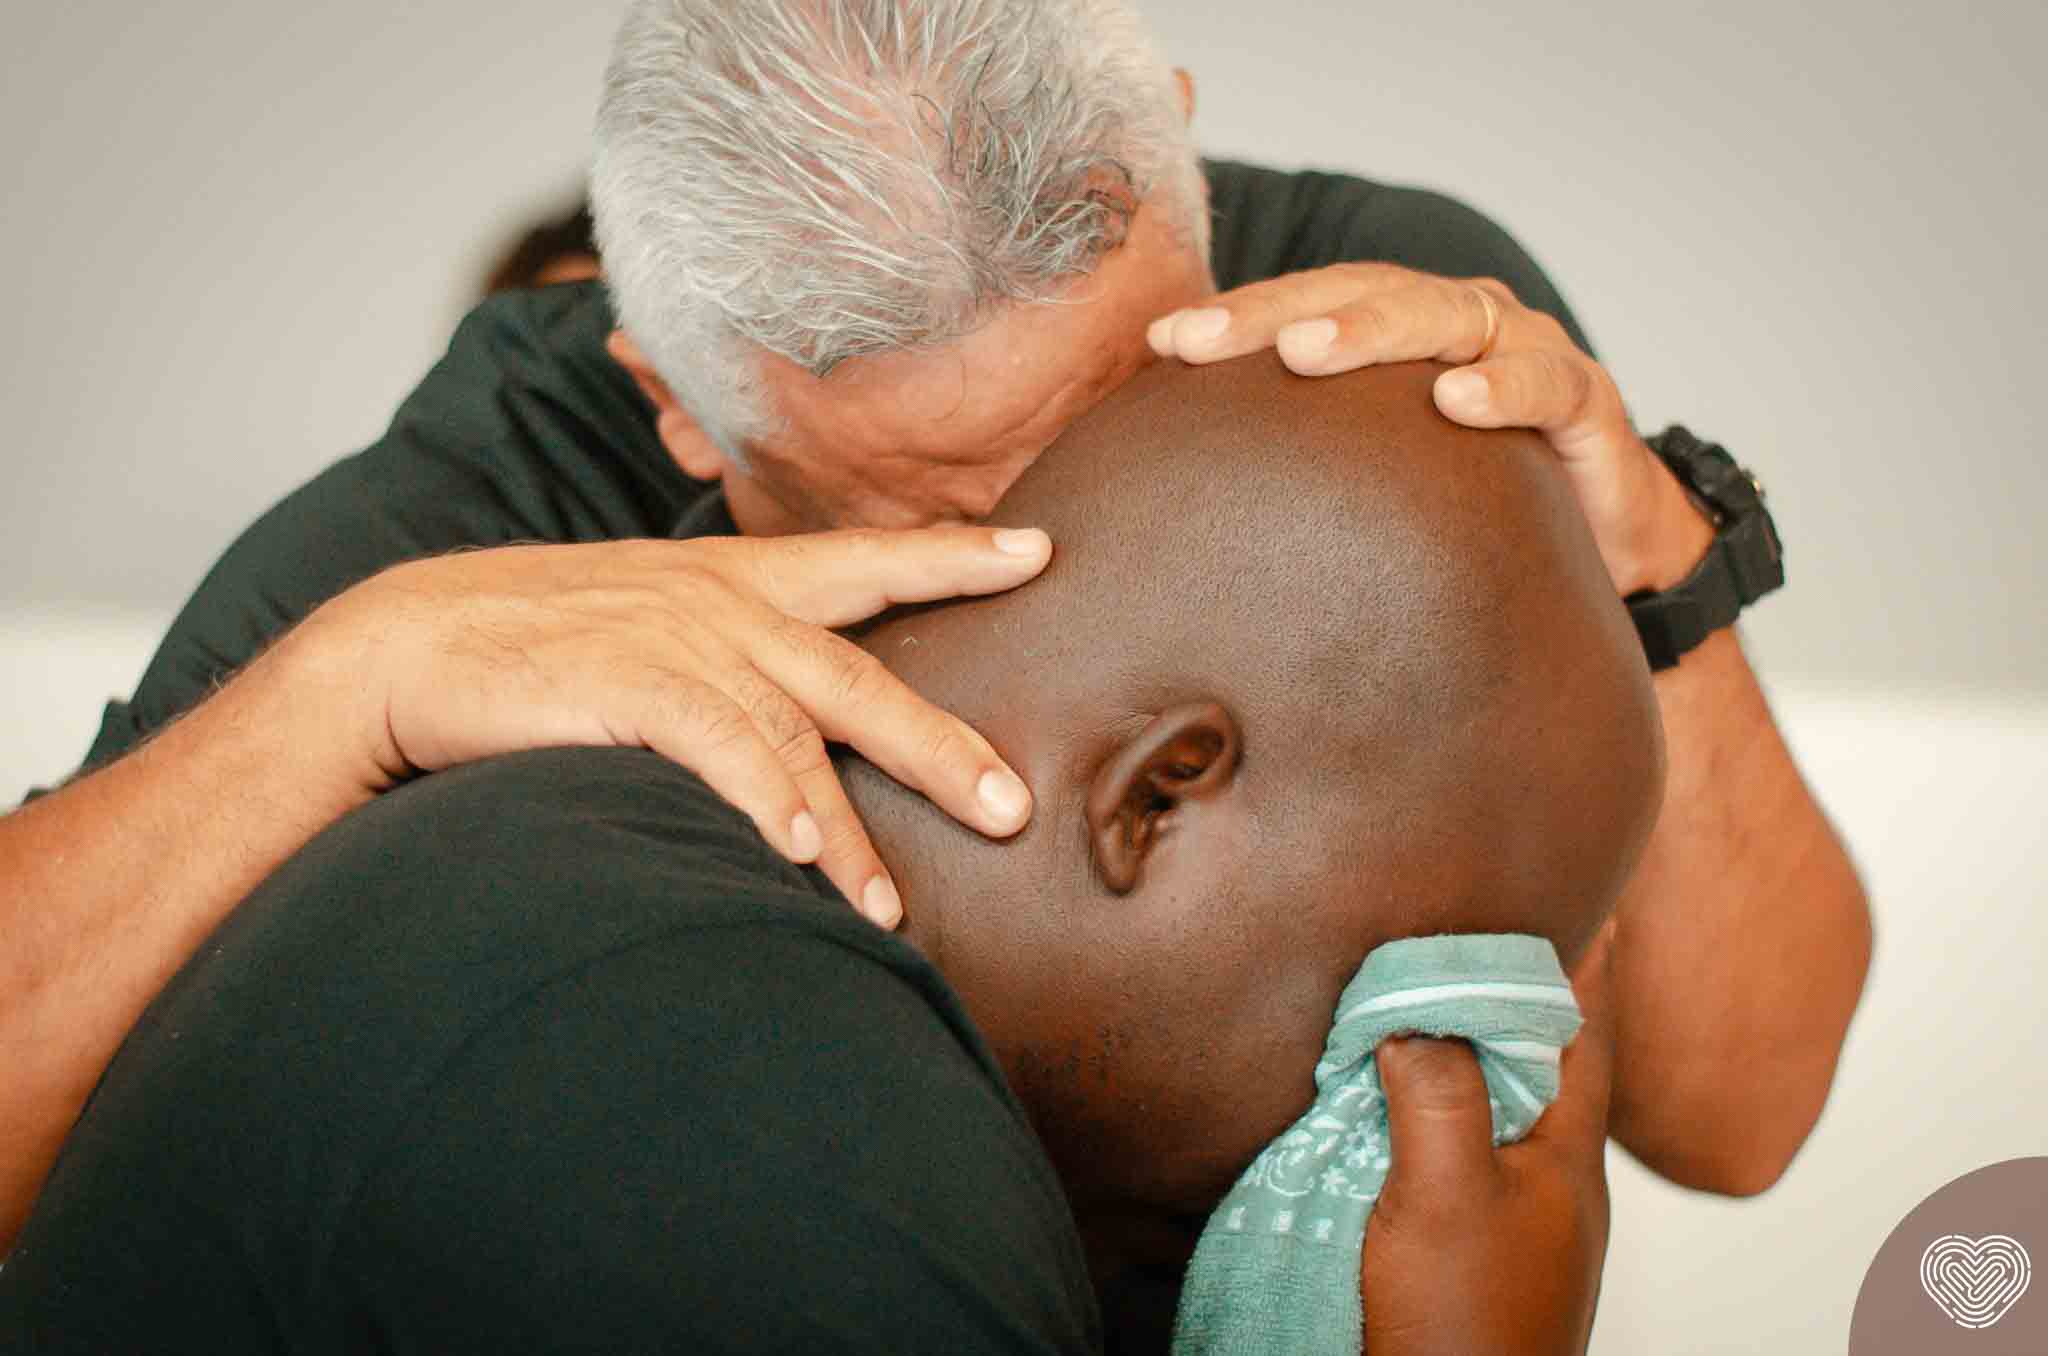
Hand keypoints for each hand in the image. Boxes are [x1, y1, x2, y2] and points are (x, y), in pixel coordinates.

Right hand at [291, 527, 1054, 927]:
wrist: (403, 644)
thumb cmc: (531, 642)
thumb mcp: (646, 624)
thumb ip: (724, 654)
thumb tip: (792, 726)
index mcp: (733, 579)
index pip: (866, 560)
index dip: (955, 555)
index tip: (1040, 550)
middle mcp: (721, 603)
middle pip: (860, 676)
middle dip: (942, 745)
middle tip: (1014, 807)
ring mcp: (678, 639)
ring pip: (799, 735)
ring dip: (848, 836)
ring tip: (886, 912)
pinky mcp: (628, 683)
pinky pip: (722, 748)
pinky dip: (767, 804)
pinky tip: (801, 854)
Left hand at [1148, 266, 1712, 594]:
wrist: (1602, 545)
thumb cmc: (1474, 503)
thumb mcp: (1379, 480)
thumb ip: (1304, 471)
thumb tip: (1184, 508)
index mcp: (1401, 332)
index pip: (1308, 305)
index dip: (1238, 318)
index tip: (1163, 345)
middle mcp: (1459, 323)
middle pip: (1364, 294)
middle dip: (1278, 312)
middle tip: (1206, 341)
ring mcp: (1526, 351)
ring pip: (1447, 318)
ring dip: (1374, 329)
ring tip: (1306, 350)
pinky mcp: (1587, 400)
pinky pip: (1547, 383)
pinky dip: (1505, 387)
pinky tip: (1456, 401)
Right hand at [1361, 927, 1615, 1354]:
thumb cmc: (1465, 1321)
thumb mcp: (1447, 1192)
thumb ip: (1438, 1093)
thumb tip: (1416, 1019)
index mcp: (1568, 1157)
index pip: (1587, 1035)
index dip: (1586, 965)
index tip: (1588, 901)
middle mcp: (1551, 1183)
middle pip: (1543, 1066)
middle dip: (1519, 1001)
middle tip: (1485, 938)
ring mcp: (1516, 1221)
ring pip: (1499, 1110)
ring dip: (1471, 1056)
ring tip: (1432, 1006)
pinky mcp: (1472, 1252)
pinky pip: (1461, 1155)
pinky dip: (1435, 1112)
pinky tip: (1392, 1108)